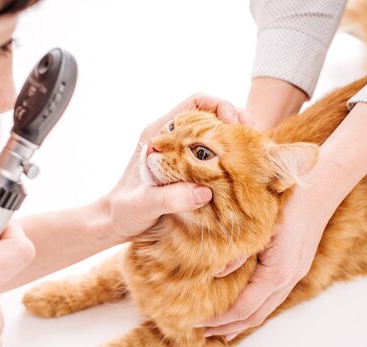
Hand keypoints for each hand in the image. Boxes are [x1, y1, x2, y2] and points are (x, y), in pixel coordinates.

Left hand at [105, 94, 249, 239]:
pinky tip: (238, 170)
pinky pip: (210, 153)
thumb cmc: (123, 212)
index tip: (237, 125)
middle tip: (255, 139)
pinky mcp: (182, 167)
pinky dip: (226, 156)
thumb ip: (170, 198)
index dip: (220, 107)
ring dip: (233, 139)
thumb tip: (203, 192)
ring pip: (212, 133)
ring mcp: (176, 151)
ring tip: (253, 153)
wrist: (112, 223)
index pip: (195, 103)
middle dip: (235, 121)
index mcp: (159, 134)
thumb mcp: (145, 205)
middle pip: (209, 114)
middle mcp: (169, 137)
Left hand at [202, 186, 329, 339]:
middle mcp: (288, 279)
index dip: (219, 319)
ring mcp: (295, 274)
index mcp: (277, 273)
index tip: (198, 322)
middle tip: (204, 333)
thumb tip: (213, 274)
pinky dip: (256, 307)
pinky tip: (246, 304)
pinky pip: (274, 296)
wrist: (322, 186)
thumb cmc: (287, 201)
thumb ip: (238, 253)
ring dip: (243, 321)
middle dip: (229, 327)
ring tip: (222, 328)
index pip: (243, 308)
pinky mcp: (296, 266)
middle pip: (255, 315)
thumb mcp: (258, 226)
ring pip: (266, 309)